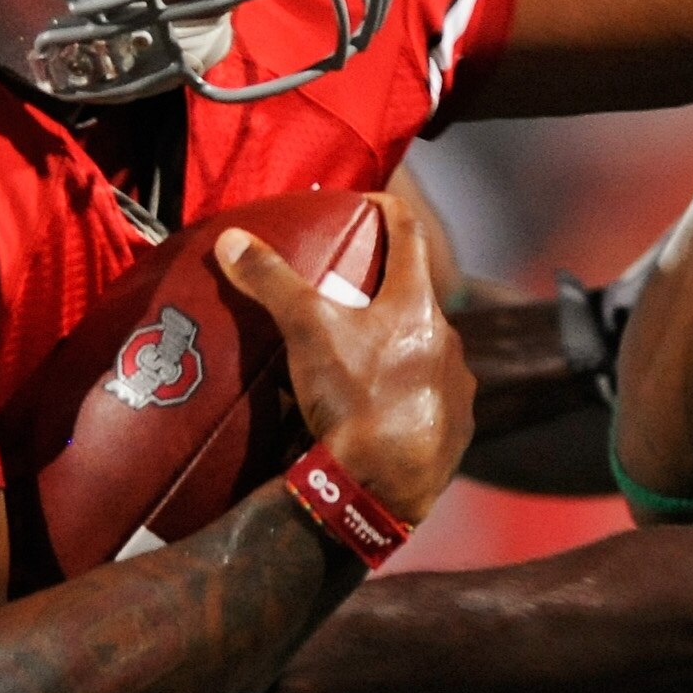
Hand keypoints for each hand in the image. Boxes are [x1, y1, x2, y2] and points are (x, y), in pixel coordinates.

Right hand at [217, 193, 474, 525]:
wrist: (381, 488)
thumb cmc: (353, 399)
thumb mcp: (306, 331)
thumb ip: (272, 281)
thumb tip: (233, 241)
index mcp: (417, 305)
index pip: (409, 235)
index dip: (388, 210)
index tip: (369, 204)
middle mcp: (450, 340)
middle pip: (415, 299)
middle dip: (383, 294)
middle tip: (348, 297)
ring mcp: (458, 387)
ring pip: (426, 351)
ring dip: (398, 348)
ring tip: (360, 360)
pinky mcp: (458, 430)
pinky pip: (433, 399)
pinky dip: (409, 394)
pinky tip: (382, 407)